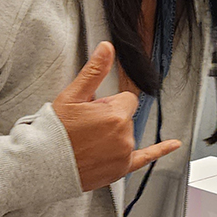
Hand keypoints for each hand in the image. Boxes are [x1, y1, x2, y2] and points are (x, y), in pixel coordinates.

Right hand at [53, 42, 180, 190]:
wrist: (43, 165)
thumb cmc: (54, 131)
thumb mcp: (72, 96)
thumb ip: (94, 71)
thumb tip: (108, 47)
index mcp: (116, 115)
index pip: (126, 99)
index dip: (107, 103)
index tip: (91, 110)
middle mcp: (124, 136)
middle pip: (126, 117)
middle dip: (109, 118)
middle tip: (85, 128)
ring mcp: (123, 154)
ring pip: (127, 134)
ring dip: (113, 134)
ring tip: (86, 142)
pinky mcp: (120, 169)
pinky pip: (146, 157)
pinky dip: (160, 150)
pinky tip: (174, 144)